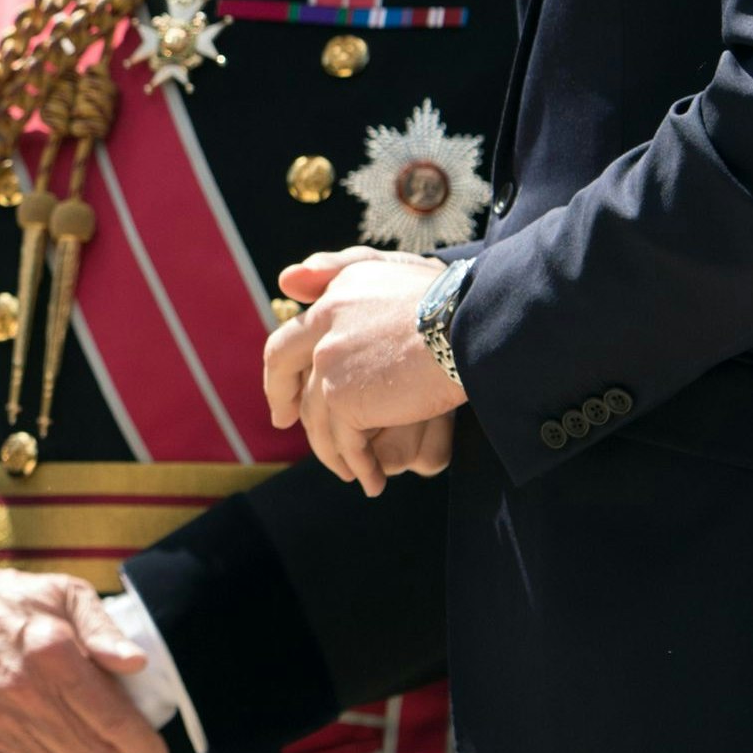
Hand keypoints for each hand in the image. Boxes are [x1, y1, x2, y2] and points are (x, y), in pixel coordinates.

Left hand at [264, 250, 468, 492]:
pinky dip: (358, 465)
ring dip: (332, 447)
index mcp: (336, 294)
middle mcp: (323, 323)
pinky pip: (344, 441)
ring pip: (316, 415)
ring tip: (351, 469)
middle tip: (283, 423)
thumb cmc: (451, 300)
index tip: (285, 387)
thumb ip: (337, 270)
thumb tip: (284, 282)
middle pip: (283, 368)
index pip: (292, 334)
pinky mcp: (343, 396)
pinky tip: (372, 481)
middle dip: (280, 397)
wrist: (473, 324)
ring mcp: (329, 360)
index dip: (283, 364)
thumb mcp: (390, 271)